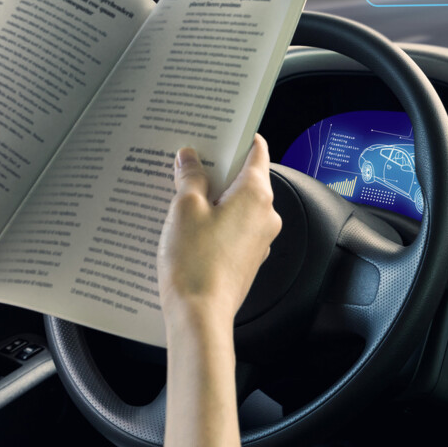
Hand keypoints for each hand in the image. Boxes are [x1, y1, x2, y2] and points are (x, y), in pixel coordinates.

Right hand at [157, 135, 281, 333]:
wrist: (200, 315)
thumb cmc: (195, 261)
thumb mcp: (185, 208)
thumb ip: (190, 177)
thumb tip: (191, 158)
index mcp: (256, 194)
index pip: (257, 152)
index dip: (238, 138)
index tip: (220, 131)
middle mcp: (266, 215)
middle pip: (246, 179)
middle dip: (218, 170)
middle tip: (189, 163)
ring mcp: (260, 239)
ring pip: (238, 206)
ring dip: (215, 198)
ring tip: (182, 195)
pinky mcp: (248, 259)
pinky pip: (235, 229)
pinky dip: (217, 222)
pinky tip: (190, 226)